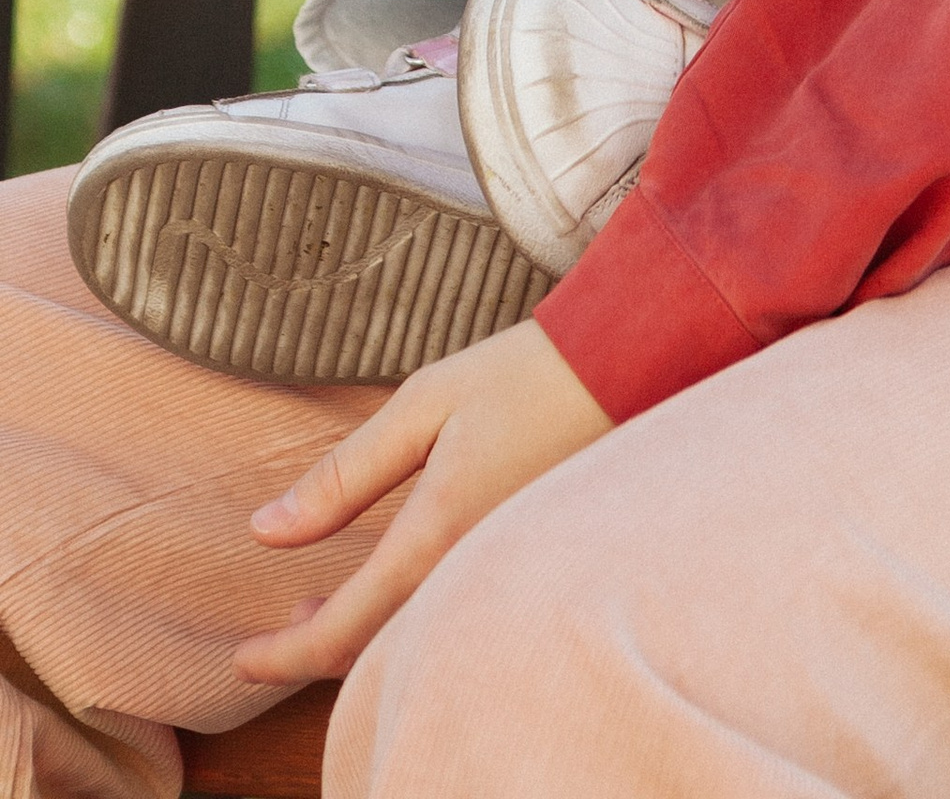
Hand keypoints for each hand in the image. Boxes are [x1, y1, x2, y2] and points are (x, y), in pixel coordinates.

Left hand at [236, 322, 608, 686]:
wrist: (632, 366)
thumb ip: (345, 473)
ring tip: (320, 603)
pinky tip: (391, 583)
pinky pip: (452, 616)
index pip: (342, 629)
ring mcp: (505, 575)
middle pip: (375, 649)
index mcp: (438, 532)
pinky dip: (405, 615)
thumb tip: (266, 529)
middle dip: (316, 650)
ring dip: (361, 632)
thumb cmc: (528, 375)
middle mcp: (472, 572)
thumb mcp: (425, 404)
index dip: (284, 655)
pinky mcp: (527, 567)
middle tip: (276, 631)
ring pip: (414, 637)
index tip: (242, 659)